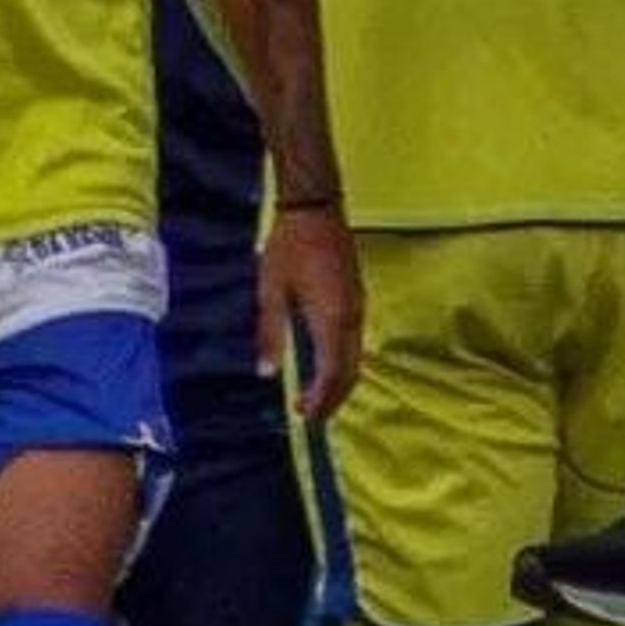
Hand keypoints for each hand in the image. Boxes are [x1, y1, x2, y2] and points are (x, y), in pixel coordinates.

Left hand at [258, 203, 363, 418]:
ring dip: (339, 380)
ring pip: (356, 356)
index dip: (321, 400)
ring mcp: (358, 305)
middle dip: (333, 397)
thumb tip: (267, 374)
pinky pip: (355, 340)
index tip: (303, 416)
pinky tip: (324, 364)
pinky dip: (343, 362)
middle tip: (309, 416)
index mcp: (331, 318)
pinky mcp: (356, 296)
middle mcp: (351, 316)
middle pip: (351, 369)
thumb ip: (270, 333)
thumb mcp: (271, 291)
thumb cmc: (290, 247)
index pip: (332, 373)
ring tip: (315, 396)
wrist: (316, 208)